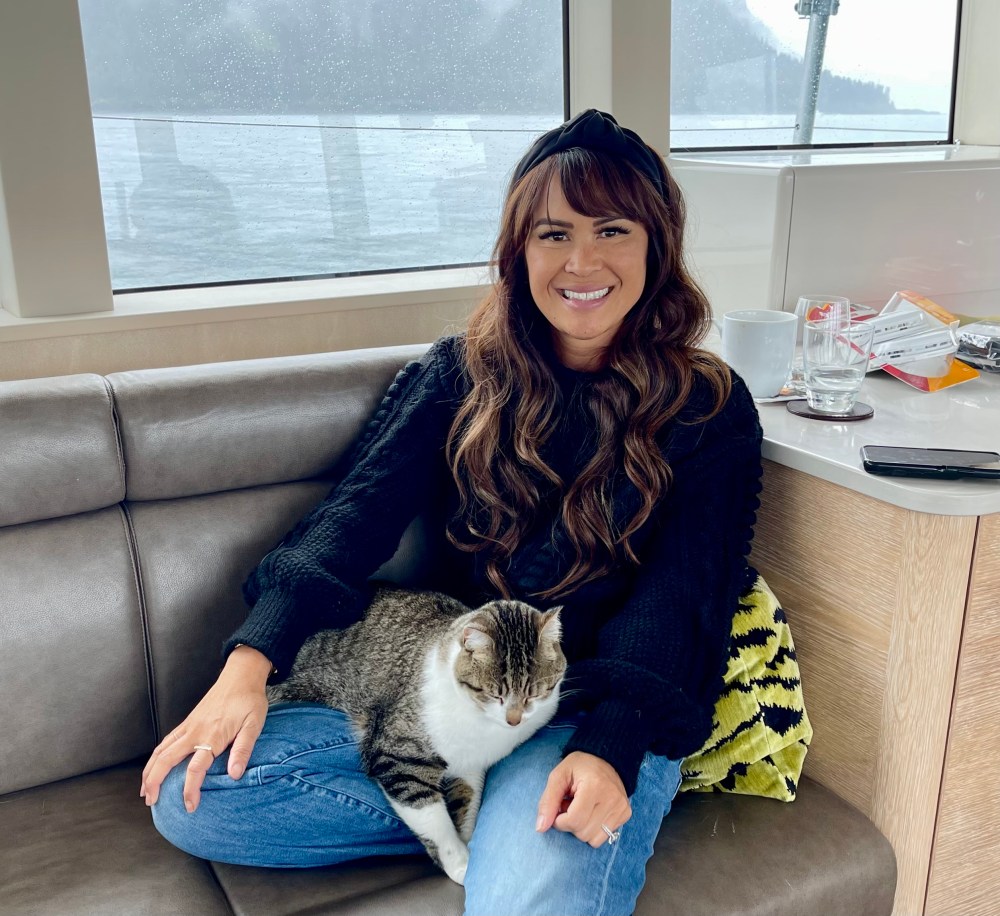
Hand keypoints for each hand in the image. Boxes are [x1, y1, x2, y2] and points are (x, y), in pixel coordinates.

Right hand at [139, 645, 271, 811]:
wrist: (241, 675)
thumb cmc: (249, 700)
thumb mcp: (254, 724)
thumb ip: (243, 749)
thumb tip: (235, 774)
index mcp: (213, 735)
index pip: (196, 768)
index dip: (190, 790)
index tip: (189, 806)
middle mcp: (196, 731)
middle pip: (167, 760)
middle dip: (156, 783)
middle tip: (152, 802)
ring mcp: (189, 726)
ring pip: (161, 751)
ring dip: (150, 771)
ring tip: (146, 791)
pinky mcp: (188, 722)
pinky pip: (166, 741)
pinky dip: (156, 756)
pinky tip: (154, 766)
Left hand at [535, 751, 631, 847]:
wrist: (605, 758)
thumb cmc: (579, 766)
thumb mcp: (558, 776)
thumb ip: (548, 801)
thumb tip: (540, 828)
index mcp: (595, 786)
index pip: (574, 821)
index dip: (560, 820)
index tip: (559, 807)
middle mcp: (612, 798)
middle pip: (583, 833)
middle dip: (571, 824)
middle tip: (571, 805)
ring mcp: (622, 807)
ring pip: (594, 840)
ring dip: (582, 828)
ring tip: (582, 809)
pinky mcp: (625, 814)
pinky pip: (605, 837)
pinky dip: (594, 829)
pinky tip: (592, 812)